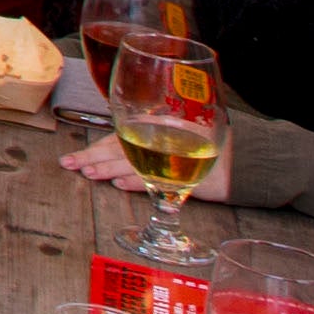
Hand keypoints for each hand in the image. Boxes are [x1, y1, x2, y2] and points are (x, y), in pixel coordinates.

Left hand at [62, 132, 228, 201]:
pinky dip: (137, 182)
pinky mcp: (190, 179)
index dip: (95, 148)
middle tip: (69, 164)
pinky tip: (119, 183)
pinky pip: (158, 181)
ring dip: (108, 168)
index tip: (75, 156)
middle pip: (120, 149)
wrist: (245, 160)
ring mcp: (176, 160)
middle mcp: (163, 141)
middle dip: (92, 157)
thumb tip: (114, 160)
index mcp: (157, 129)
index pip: (118, 139)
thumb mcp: (174, 139)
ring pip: (134, 164)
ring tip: (88, 173)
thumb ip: (147, 141)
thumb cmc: (206, 148)